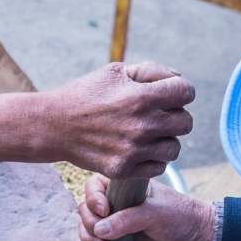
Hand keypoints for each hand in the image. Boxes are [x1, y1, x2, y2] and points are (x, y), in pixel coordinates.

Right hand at [41, 61, 194, 179]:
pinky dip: (153, 159)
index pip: (187, 92)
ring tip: (147, 133)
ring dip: (165, 139)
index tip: (168, 95)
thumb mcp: (115, 71)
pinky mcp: (124, 169)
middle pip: (185, 122)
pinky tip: (139, 149)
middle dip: (175, 115)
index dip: (181, 91)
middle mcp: (142, 125)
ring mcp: (134, 150)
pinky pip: (158, 167)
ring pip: (174, 148)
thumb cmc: (86, 94)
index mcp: (142, 96)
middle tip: (157, 115)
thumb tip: (178, 78)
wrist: (54, 125)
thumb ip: (150, 71)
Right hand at [76, 174, 213, 240]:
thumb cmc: (179, 216)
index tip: (105, 211)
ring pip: (87, 225)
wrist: (195, 237)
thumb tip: (99, 231)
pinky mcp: (117, 240)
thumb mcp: (154, 213)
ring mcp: (115, 222)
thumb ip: (127, 220)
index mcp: (125, 187)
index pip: (95, 185)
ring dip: (86, 237)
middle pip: (87, 207)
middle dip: (89, 222)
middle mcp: (117, 202)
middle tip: (101, 236)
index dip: (93, 197)